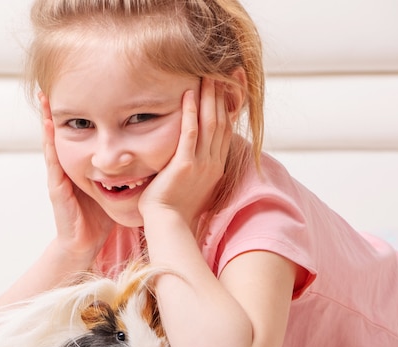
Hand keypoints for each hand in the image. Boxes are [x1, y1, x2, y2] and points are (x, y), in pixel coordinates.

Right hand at [39, 93, 114, 260]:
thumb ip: (122, 171)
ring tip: (44, 98)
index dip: (76, 113)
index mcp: (80, 166)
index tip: (78, 88)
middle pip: (61, 133)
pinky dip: (49, 142)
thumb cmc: (98, 217)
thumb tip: (147, 154)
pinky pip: (53, 160)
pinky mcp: (56, 187)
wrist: (84, 243)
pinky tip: (47, 126)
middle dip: (55, 110)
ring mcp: (58, 176)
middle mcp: (67, 167)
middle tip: (51, 84)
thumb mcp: (112, 187)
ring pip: (52, 142)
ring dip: (46, 120)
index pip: (78, 135)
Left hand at [138, 78, 231, 230]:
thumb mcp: (193, 182)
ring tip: (207, 75)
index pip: (226, 129)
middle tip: (223, 72)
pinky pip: (190, 133)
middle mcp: (214, 163)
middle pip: (221, 121)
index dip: (228, 105)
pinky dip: (191, 112)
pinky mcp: (185, 165)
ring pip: (210, 123)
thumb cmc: (176, 206)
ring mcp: (201, 163)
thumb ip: (197, 164)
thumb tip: (193, 152)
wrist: (168, 223)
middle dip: (223, 95)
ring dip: (209, 97)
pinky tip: (189, 95)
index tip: (229, 85)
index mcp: (217, 166)